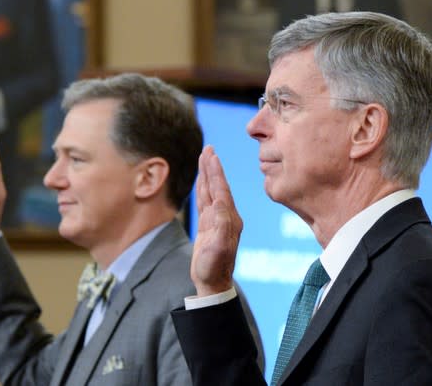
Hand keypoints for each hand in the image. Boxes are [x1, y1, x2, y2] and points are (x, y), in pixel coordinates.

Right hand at [190, 145, 242, 295]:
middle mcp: (225, 216)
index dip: (215, 172)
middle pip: (217, 185)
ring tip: (205, 157)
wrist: (212, 283)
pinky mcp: (208, 225)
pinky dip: (202, 188)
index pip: (221, 190)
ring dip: (207, 174)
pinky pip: (204, 201)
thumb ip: (220, 224)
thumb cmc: (215, 267)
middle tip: (208, 148)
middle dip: (212, 167)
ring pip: (210, 191)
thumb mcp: (219, 246)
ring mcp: (216, 220)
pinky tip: (201, 180)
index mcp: (230, 219)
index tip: (211, 154)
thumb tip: (218, 202)